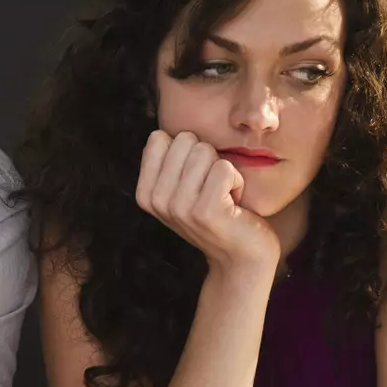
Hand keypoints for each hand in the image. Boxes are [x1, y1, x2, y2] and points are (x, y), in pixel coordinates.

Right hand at [136, 130, 279, 273]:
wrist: (241, 257)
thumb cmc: (217, 213)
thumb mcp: (181, 189)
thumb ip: (168, 162)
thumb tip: (162, 130)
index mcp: (145, 193)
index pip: (160, 137)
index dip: (185, 151)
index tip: (194, 179)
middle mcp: (157, 201)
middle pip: (185, 140)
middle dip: (207, 158)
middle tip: (212, 189)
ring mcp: (179, 208)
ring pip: (206, 151)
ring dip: (224, 170)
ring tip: (223, 197)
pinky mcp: (205, 211)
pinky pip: (225, 168)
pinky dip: (238, 181)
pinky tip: (234, 204)